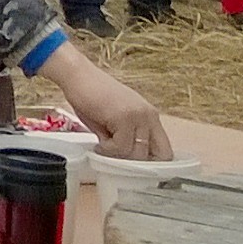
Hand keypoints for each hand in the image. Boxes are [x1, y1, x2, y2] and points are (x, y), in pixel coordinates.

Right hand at [38, 43, 170, 160]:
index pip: (165, 150)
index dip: (151, 163)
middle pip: (152, 156)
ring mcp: (138, 116)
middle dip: (131, 160)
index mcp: (150, 116)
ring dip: (118, 154)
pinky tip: (98, 140)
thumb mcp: (115, 121)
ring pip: (136, 154)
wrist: (77, 76)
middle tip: (113, 153)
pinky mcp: (124, 117)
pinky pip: (120, 147)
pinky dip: (107, 149)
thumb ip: (127, 137)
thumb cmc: (91, 97)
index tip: (134, 168)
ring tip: (104, 143)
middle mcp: (149, 115)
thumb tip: (130, 164)